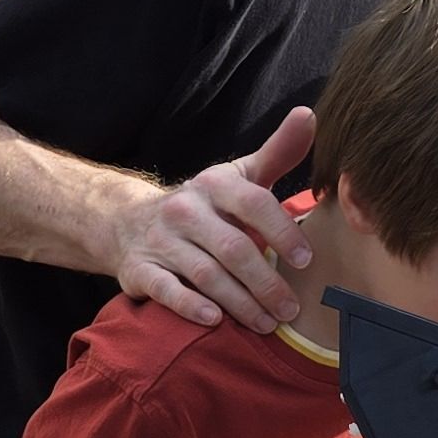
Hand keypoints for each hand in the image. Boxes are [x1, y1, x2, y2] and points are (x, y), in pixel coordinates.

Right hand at [111, 102, 312, 327]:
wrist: (127, 222)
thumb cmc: (203, 206)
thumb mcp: (238, 177)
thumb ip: (277, 152)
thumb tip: (309, 115)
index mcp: (214, 184)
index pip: (253, 202)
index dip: (282, 232)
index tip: (306, 261)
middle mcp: (186, 209)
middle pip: (233, 248)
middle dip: (266, 282)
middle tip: (291, 309)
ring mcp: (161, 240)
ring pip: (205, 274)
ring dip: (240, 303)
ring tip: (267, 323)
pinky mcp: (140, 270)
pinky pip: (166, 290)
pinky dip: (190, 306)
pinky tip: (215, 320)